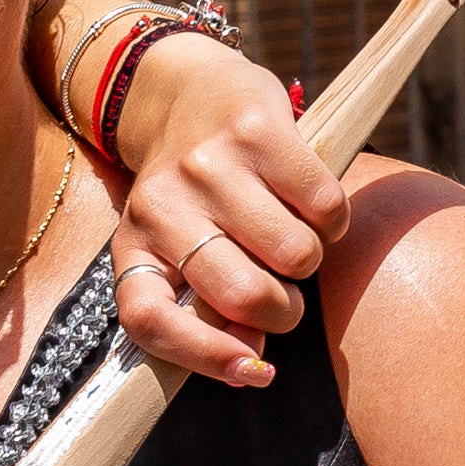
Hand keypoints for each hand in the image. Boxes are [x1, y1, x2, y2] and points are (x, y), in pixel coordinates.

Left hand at [99, 33, 345, 389]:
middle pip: (246, 297)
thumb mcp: (175, 250)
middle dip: (283, 310)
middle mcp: (160, 206)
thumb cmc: (193, 195)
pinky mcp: (258, 131)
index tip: (254, 372)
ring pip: (297, 257)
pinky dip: (332, 221)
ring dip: (309, 261)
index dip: (203, 357)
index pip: (148, 319)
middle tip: (280, 290)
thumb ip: (204, 309)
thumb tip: (255, 362)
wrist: (187, 93)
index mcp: (133, 246)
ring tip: (286, 234)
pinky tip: (305, 203)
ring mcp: (208, 165)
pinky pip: (326, 209)